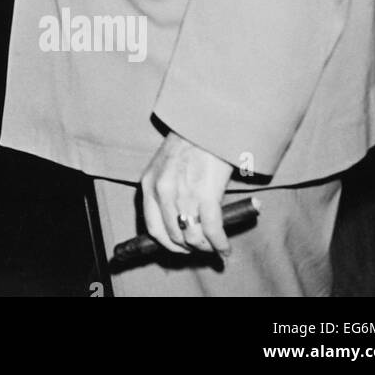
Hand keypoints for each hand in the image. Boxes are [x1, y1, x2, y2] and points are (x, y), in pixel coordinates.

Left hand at [140, 131, 234, 256]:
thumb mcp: (165, 166)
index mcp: (148, 184)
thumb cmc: (189, 144)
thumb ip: (165, 191)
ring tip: (214, 247)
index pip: (153, 228)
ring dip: (205, 248)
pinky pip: (212, 231)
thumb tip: (178, 222)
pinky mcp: (205, 195)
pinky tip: (226, 248)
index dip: (168, 244)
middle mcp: (162, 192)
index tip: (180, 249)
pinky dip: (220, 244)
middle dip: (189, 249)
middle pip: (173, 237)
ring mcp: (182, 195)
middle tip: (201, 249)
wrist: (206, 125)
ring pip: (192, 238)